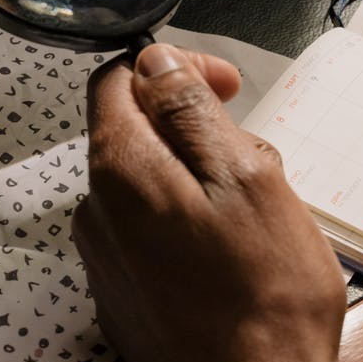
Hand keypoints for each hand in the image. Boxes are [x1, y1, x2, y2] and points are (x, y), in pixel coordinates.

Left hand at [73, 45, 345, 361]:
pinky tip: (233, 255)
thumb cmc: (265, 299)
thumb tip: (158, 63)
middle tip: (257, 161)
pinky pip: (152, 233)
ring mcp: (107, 259)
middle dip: (196, 131)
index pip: (119, 79)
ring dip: (199, 180)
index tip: (224, 87)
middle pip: (136, 133)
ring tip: (254, 216)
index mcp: (122, 171)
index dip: (174, 69)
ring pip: (151, 184)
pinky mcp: (125, 295)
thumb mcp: (247, 178)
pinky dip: (189, 224)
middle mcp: (97, 213)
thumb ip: (192, 112)